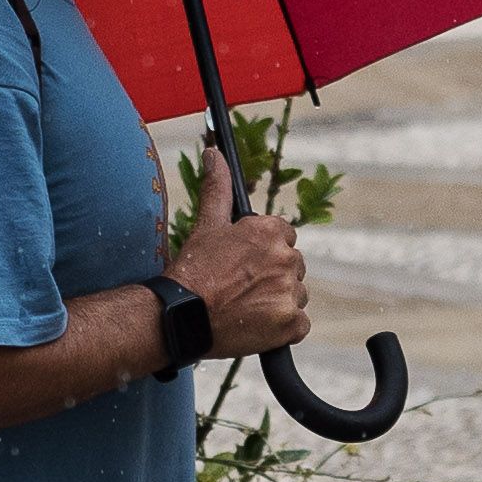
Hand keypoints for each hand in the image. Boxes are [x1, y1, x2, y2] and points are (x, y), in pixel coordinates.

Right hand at [170, 147, 309, 360]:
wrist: (182, 318)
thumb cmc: (193, 271)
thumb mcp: (207, 225)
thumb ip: (217, 187)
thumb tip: (213, 153)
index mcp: (270, 232)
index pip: (285, 236)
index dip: (264, 251)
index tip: (244, 264)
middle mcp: (286, 259)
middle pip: (292, 266)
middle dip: (273, 276)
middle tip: (241, 287)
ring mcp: (290, 293)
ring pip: (295, 295)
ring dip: (277, 302)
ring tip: (245, 307)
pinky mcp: (291, 324)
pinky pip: (299, 324)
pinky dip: (282, 328)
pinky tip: (256, 325)